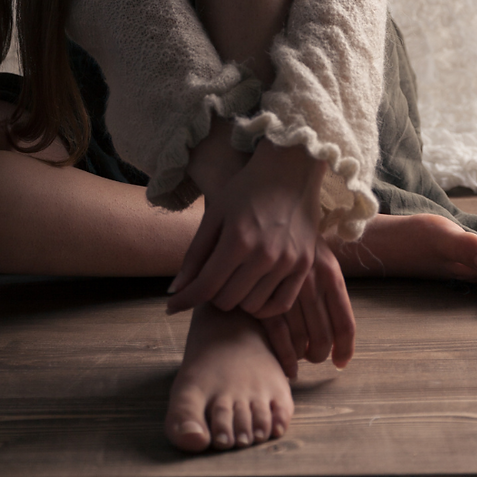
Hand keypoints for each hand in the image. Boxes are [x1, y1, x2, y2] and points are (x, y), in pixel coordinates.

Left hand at [165, 140, 325, 316]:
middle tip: (212, 279)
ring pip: (252, 306)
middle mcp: (264, 255)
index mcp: (237, 240)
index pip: (206, 286)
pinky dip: (264, 306)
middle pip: (228, 301)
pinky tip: (254, 292)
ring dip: (238, 298)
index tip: (172, 306)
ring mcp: (287, 263)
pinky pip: (280, 304)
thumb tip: (175, 290)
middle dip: (212, 294)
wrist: (291, 170)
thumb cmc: (248, 188)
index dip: (185, 299)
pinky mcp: (305, 266)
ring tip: (235, 280)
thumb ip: (195, 254)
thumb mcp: (215, 214)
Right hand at [262, 237, 355, 378]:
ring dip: (300, 357)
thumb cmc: (290, 238)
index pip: (345, 324)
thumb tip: (339, 331)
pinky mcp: (262, 297)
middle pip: (323, 338)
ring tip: (296, 357)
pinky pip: (279, 339)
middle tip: (311, 356)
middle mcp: (310, 283)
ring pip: (301, 342)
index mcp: (329, 273)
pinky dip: (285, 358)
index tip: (340, 362)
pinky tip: (286, 365)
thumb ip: (328, 287)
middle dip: (319, 354)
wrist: (261, 211)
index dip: (345, 349)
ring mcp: (285, 290)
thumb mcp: (317, 256)